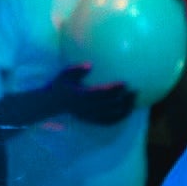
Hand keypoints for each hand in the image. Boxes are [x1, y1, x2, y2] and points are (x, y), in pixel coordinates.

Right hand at [0, 66, 137, 127]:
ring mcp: (90, 116)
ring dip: (125, 110)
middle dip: (125, 100)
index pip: (101, 94)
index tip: (125, 83)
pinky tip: (126, 112)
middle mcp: (87, 108)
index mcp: (81, 96)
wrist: (51, 103)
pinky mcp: (91, 120)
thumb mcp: (64, 75)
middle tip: (135, 91)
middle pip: (110, 106)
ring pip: (112, 116)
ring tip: (134, 101)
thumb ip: (76, 70)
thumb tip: (90, 64)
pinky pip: (108, 122)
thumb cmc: (59, 86)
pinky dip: (119, 118)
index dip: (114, 90)